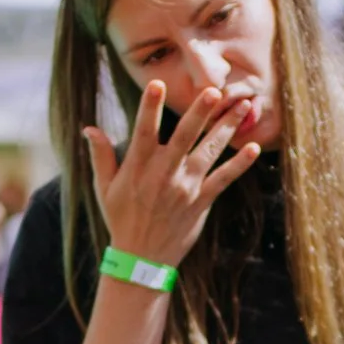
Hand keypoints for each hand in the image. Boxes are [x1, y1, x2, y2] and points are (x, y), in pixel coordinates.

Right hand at [83, 81, 261, 265]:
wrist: (141, 259)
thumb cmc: (121, 219)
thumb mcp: (104, 188)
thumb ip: (101, 155)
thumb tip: (89, 128)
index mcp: (137, 167)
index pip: (144, 131)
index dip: (150, 107)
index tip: (157, 84)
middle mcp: (163, 174)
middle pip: (184, 137)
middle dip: (199, 113)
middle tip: (215, 91)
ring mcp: (185, 188)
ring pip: (209, 152)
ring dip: (227, 128)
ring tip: (243, 106)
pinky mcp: (201, 202)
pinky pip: (224, 179)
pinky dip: (239, 165)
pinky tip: (254, 148)